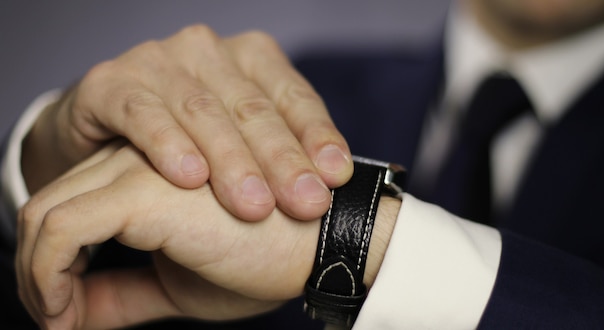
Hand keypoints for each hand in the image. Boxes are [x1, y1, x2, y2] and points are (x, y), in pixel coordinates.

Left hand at [17, 143, 319, 328]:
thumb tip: (68, 317)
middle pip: (51, 203)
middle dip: (34, 269)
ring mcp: (140, 166)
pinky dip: (45, 273)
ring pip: (44, 213)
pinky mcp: (143, 189)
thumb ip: (122, 293)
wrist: (320, 245)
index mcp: (149, 169)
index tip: (63, 311)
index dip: (50, 262)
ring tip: (57, 319)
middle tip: (54, 320)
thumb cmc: (263, 260)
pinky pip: (59, 228)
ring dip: (34, 275)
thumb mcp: (179, 285)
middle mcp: (140, 155)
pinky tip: (63, 313)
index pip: (72, 203)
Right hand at [21, 25, 352, 220]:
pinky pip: (143, 114)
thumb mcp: (241, 142)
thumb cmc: (187, 142)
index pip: (292, 95)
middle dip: (281, 159)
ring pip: (202, 112)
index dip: (317, 136)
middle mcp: (206, 51)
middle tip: (304, 203)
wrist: (104, 138)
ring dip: (231, 161)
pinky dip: (166, 145)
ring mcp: (157, 61)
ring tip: (254, 205)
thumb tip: (336, 179)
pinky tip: (188, 177)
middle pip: (251, 107)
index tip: (336, 177)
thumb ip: (281, 151)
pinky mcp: (109, 82)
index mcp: (248, 57)